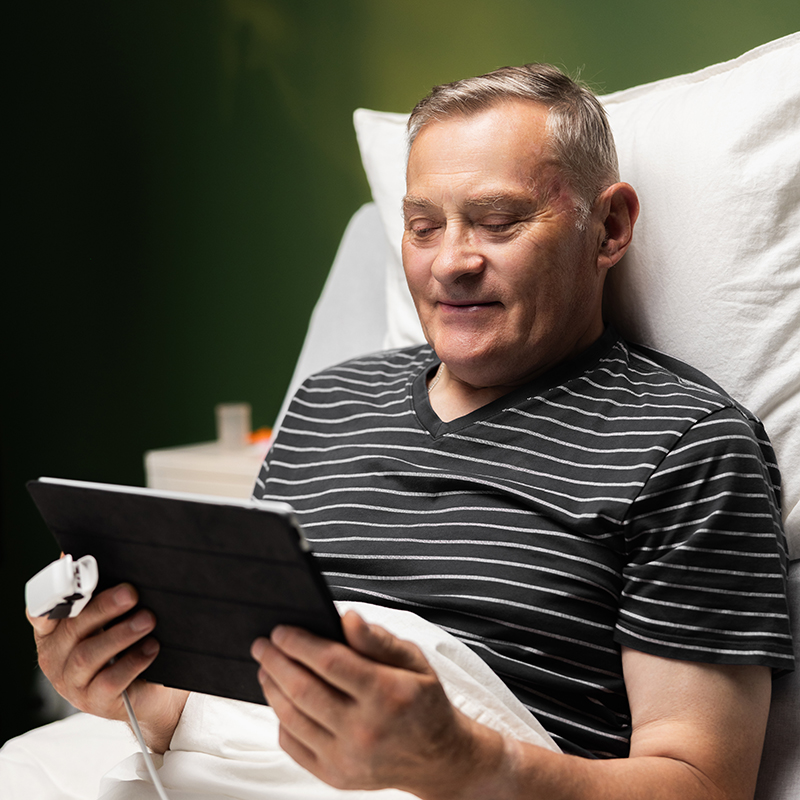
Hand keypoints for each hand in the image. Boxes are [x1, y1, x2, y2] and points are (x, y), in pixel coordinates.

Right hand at [28, 582, 187, 752]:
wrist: (149, 689)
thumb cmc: (127, 645)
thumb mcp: (111, 619)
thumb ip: (103, 595)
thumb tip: (113, 560)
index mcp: (54, 632)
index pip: (40, 610)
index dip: (53, 593)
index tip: (73, 576)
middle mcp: (57, 657)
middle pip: (73, 628)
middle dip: (103, 607)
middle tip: (131, 593)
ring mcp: (72, 682)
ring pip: (88, 655)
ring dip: (121, 634)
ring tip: (148, 619)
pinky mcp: (95, 701)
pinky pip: (109, 681)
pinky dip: (133, 661)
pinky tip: (151, 648)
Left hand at [250, 610, 504, 797]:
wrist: (438, 758)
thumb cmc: (423, 702)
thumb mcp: (413, 660)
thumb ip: (377, 639)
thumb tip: (346, 618)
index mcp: (387, 694)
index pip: (330, 663)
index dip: (299, 643)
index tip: (281, 630)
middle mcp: (365, 729)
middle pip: (303, 690)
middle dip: (275, 661)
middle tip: (262, 644)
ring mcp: (348, 758)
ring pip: (292, 718)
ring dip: (272, 688)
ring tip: (266, 668)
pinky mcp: (336, 776)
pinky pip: (294, 745)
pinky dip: (281, 719)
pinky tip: (281, 699)